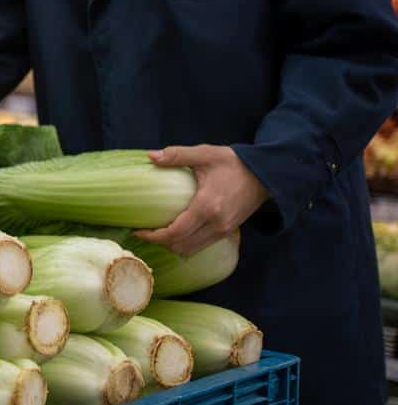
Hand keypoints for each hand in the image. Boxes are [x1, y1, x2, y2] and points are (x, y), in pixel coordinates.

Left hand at [135, 145, 268, 256]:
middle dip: (159, 243)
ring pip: (191, 250)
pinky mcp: (228, 232)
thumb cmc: (233, 163)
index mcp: (207, 207)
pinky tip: (176, 232)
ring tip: (157, 233)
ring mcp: (223, 231)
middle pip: (180, 247)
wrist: (266, 173)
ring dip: (172, 246)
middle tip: (144, 232)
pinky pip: (201, 246)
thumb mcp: (205, 153)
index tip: (137, 231)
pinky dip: (186, 244)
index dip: (153, 236)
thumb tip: (150, 156)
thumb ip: (177, 155)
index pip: (175, 233)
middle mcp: (216, 224)